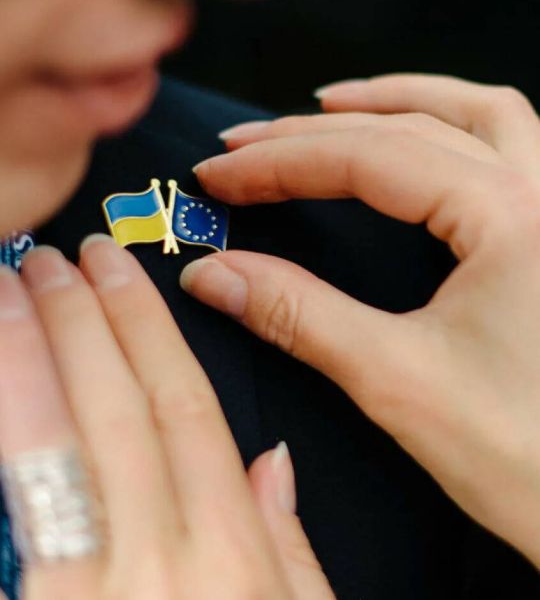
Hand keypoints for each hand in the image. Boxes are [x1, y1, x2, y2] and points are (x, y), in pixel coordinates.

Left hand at [0, 238, 333, 598]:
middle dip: (82, 318)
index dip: (145, 327)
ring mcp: (92, 590)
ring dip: (28, 352)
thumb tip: (275, 462)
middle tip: (52, 261)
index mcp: (233, 553)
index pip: (184, 406)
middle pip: (119, 407)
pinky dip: (7, 425)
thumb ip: (287, 542)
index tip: (117, 274)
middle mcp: (163, 560)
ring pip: (56, 440)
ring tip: (9, 290)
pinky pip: (12, 500)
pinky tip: (0, 377)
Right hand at [182, 74, 539, 567]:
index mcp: (513, 217)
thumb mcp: (395, 379)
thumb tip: (212, 275)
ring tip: (329, 106)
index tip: (219, 173)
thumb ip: (296, 314)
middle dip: (315, 132)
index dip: (279, 163)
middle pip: (412, 127)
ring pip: (476, 114)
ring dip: (397, 101)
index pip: (369, 160)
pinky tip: (417, 137)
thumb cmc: (525, 458)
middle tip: (247, 143)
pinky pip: (508, 144)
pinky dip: (451, 125)